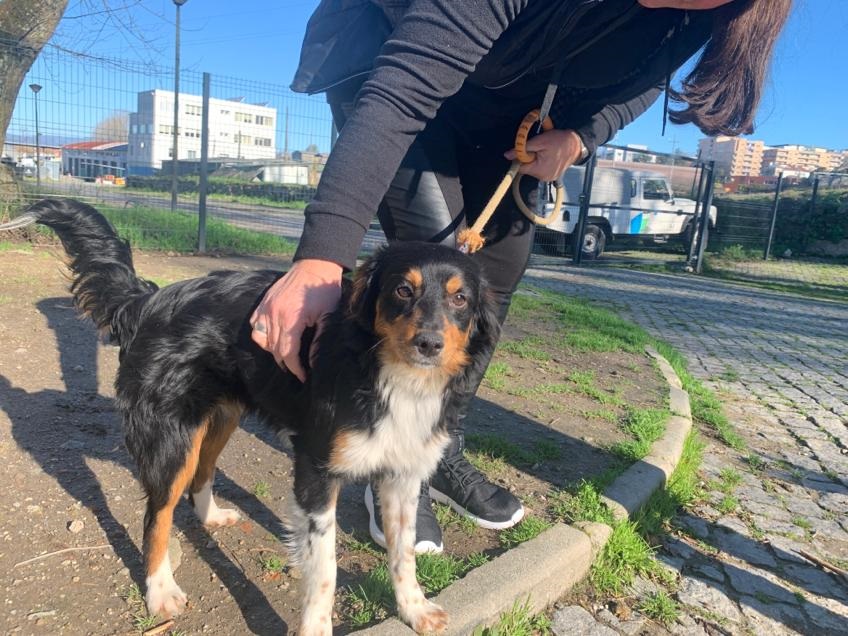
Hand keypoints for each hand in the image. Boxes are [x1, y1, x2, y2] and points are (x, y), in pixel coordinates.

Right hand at [250, 258, 342, 381]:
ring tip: (285, 356)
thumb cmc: (324, 290)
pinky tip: (273, 339)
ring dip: (273, 351)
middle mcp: (273, 314)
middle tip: (297, 369)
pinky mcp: (263, 303)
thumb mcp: (328, 315)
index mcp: (291, 319)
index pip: (287, 352)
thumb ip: (319, 339)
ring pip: (261, 339)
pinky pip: (255, 325)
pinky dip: (262, 335)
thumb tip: (312, 361)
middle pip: (274, 349)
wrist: (314, 266)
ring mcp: (265, 308)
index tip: (303, 376)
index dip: (295, 368)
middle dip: (286, 363)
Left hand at [504, 128, 584, 180]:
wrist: (577, 144)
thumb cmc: (559, 141)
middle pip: (527, 168)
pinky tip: (548, 155)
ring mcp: (549, 178)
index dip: (520, 158)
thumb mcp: (539, 141)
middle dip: (529, 157)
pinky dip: (542, 162)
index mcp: (539, 170)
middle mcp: (543, 177)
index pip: (520, 168)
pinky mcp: (552, 175)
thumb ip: (522, 149)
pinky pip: (541, 169)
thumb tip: (507, 155)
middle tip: (538, 148)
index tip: (524, 150)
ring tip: (545, 151)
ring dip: (535, 159)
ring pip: (534, 168)